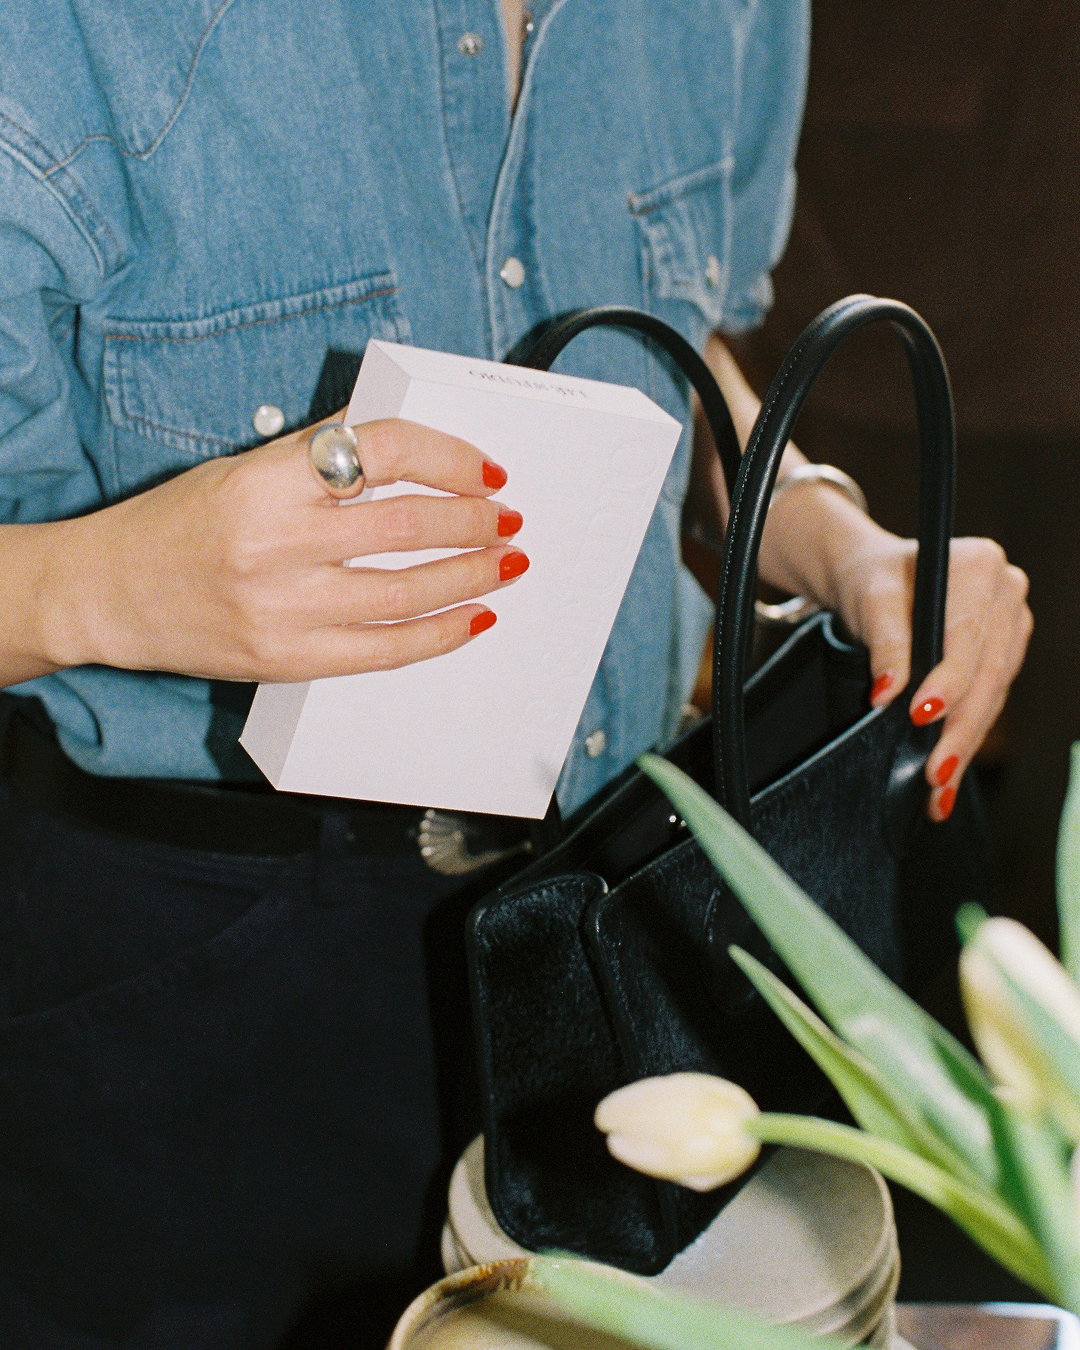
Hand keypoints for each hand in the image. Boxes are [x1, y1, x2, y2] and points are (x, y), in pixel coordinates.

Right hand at [45, 415, 527, 682]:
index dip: (451, 458)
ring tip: (504, 564)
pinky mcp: (287, 659)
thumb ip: (322, 459)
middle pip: (409, 526)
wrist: (108, 594)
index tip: (487, 470)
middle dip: (475, 522)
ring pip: (407, 593)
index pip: (385, 452)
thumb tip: (413, 455)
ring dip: (471, 577)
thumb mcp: (244, 469)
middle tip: (507, 519)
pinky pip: (385, 651)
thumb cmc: (177, 524)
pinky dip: (439, 635)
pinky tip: (471, 618)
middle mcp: (276, 543)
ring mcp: (283, 609)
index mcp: (267, 480)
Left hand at [826, 524, 1031, 820]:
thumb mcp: (869, 602)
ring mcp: (1012, 625)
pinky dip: (965, 739)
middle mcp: (1007, 593)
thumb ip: (884, 644)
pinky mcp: (1005, 655)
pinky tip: (946, 779)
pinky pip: (988, 702)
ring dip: (964, 745)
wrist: (876, 577)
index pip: (967, 637)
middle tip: (932, 774)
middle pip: (986, 674)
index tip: (920, 717)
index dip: (948, 682)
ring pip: (992, 696)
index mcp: (979, 566)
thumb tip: (887, 692)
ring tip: (936, 791)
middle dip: (958, 729)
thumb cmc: (872, 580)